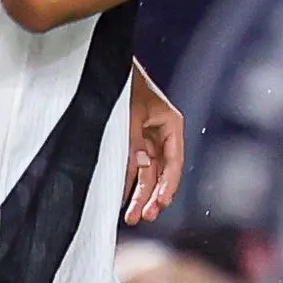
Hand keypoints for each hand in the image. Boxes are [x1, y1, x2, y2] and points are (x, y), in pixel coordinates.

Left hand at [123, 67, 183, 222]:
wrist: (107, 65)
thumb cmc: (124, 83)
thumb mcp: (129, 113)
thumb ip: (133, 141)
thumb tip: (138, 168)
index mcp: (171, 124)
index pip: (174, 162)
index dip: (168, 185)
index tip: (160, 204)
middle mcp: (162, 133)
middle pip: (161, 172)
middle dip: (152, 196)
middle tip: (143, 217)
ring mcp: (148, 137)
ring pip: (148, 173)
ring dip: (140, 194)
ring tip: (133, 216)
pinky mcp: (133, 139)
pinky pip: (134, 166)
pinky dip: (129, 181)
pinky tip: (123, 198)